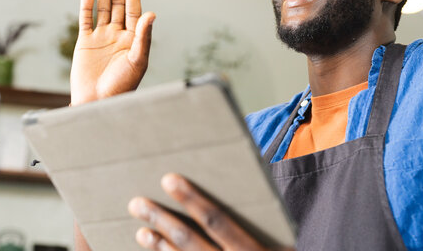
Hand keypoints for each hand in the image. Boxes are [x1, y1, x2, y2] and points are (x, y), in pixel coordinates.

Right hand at [70, 0, 155, 104]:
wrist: (98, 103)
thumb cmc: (122, 86)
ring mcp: (101, 38)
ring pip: (102, 9)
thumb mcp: (137, 61)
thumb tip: (152, 14)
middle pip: (117, 5)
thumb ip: (143, 37)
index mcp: (133, 39)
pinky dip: (86, 7)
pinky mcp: (85, 43)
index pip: (133, 11)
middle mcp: (118, 35)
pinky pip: (86, 21)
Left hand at [129, 174, 292, 250]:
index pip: (217, 221)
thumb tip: (241, 184)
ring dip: (159, 246)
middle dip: (161, 220)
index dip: (191, 199)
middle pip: (189, 241)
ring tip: (141, 229)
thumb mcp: (285, 242)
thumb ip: (266, 221)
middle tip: (137, 203)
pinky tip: (157, 250)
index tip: (168, 179)